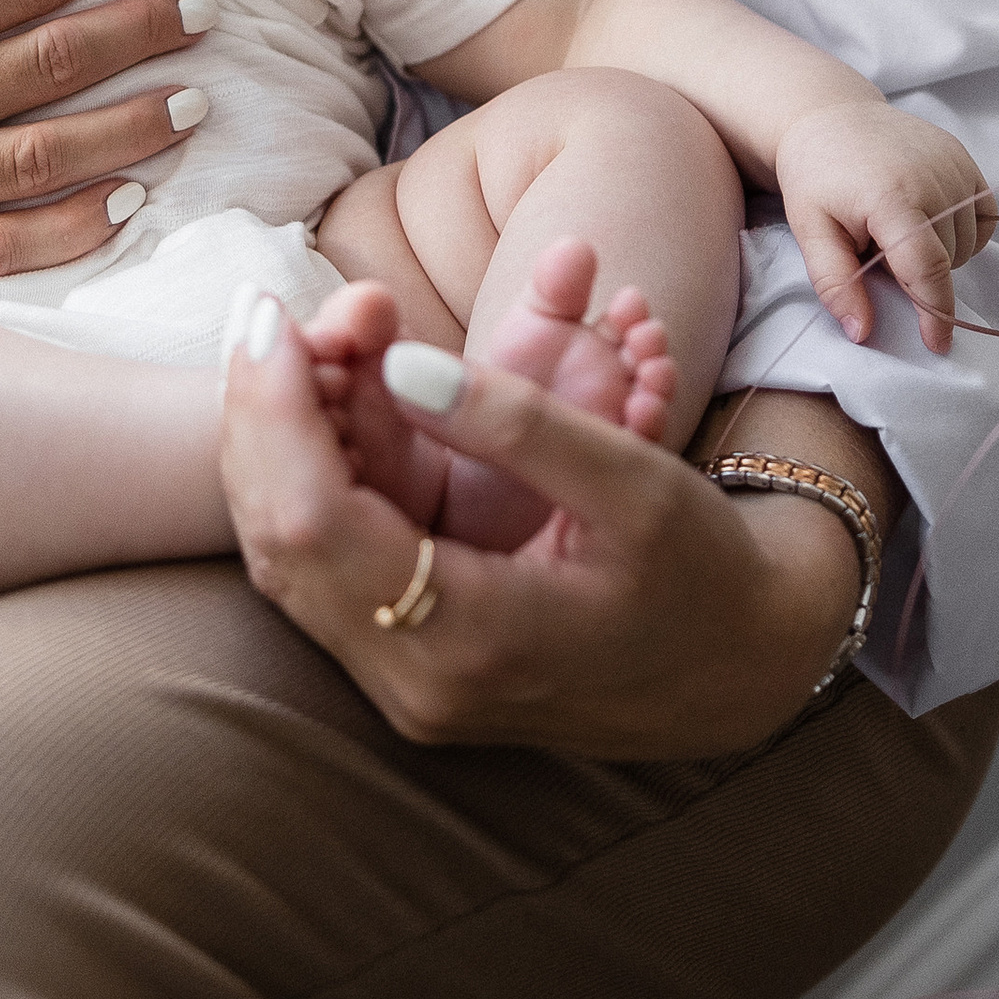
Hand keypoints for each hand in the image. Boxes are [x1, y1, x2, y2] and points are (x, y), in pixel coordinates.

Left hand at [221, 317, 888, 759]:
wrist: (739, 668)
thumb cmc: (701, 571)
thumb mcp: (633, 482)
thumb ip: (517, 423)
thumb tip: (399, 365)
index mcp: (472, 639)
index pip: (314, 520)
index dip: (276, 410)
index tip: (270, 315)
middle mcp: (416, 681)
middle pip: (278, 540)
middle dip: (259, 415)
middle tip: (264, 314)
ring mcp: (405, 684)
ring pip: (284, 556)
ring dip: (274, 444)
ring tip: (285, 345)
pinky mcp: (408, 665)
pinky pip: (320, 567)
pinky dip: (304, 478)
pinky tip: (316, 405)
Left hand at [775, 101, 995, 354]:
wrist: (829, 114)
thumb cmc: (815, 175)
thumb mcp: (810, 230)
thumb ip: (836, 283)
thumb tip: (863, 333)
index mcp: (891, 197)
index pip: (927, 268)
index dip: (935, 312)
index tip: (937, 345)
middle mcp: (933, 178)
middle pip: (947, 260)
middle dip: (918, 274)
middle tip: (876, 250)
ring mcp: (954, 164)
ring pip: (968, 244)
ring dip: (941, 254)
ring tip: (897, 231)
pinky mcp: (965, 158)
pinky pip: (983, 217)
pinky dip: (962, 231)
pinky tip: (927, 220)